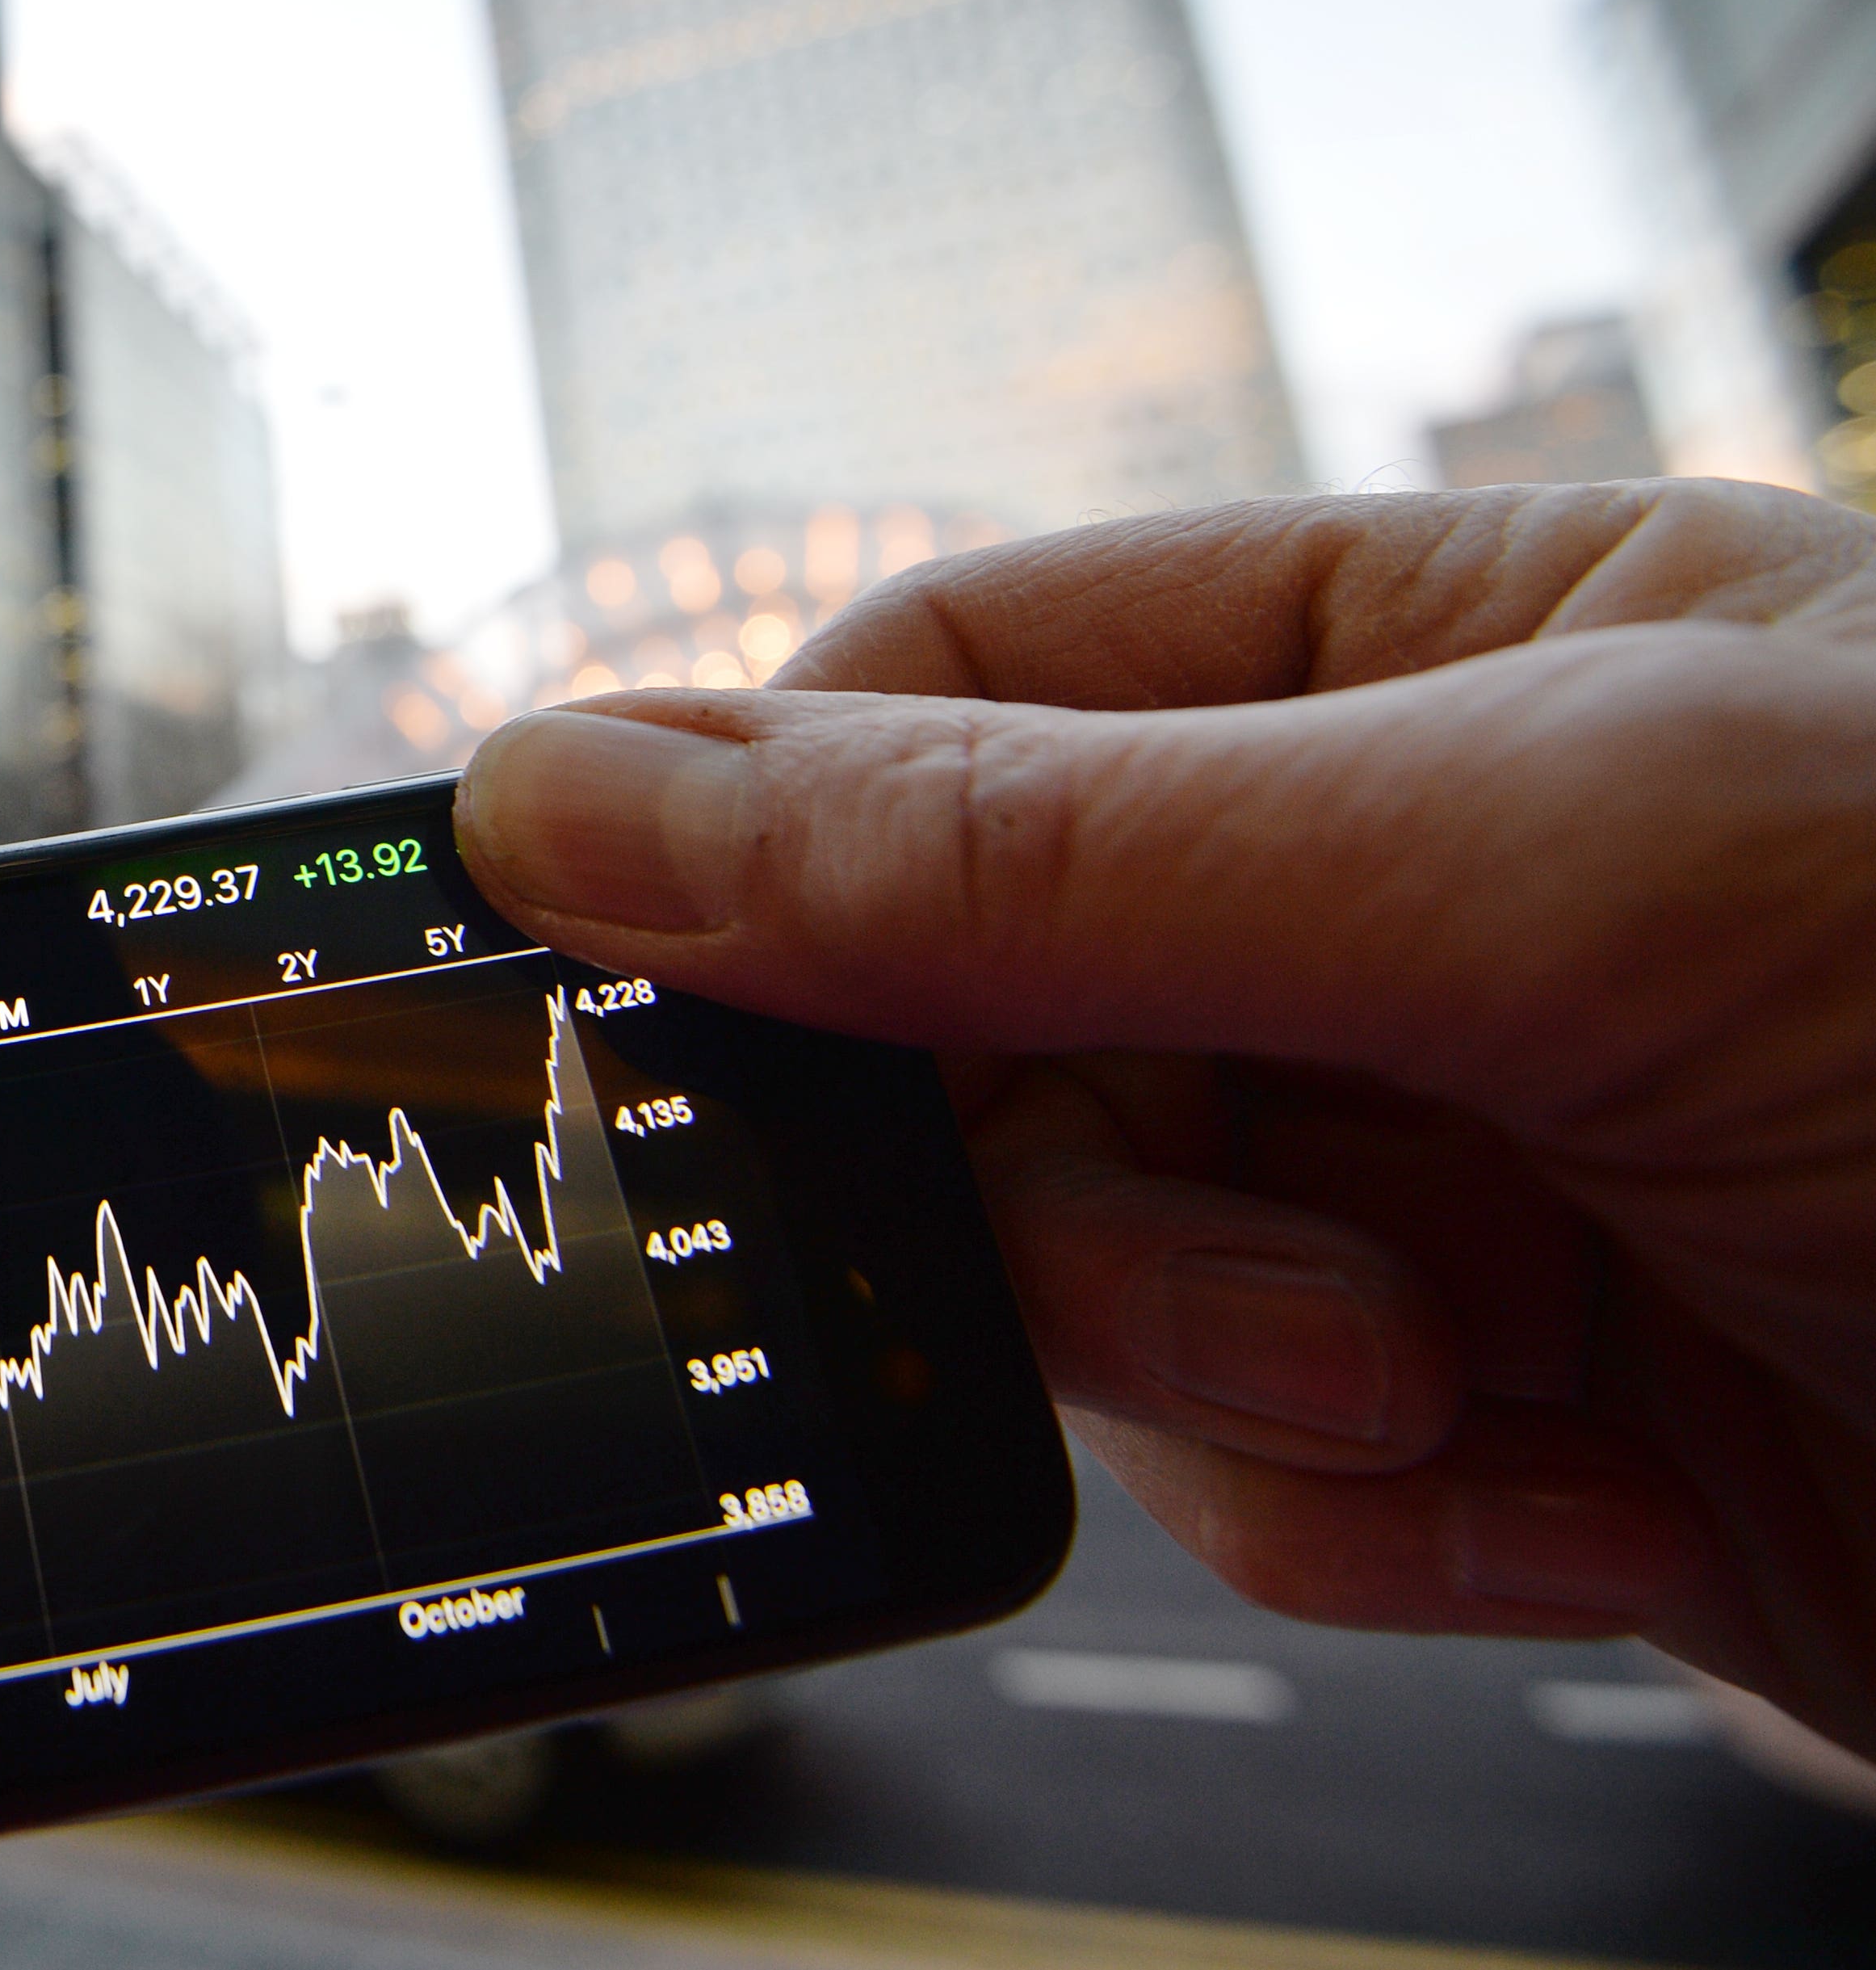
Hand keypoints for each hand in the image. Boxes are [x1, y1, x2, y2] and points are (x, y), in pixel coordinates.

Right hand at [453, 482, 1875, 1757]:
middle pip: (998, 1012)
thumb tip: (585, 781)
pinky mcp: (1543, 1426)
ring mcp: (1486, 1166)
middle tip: (1256, 1249)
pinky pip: (1272, 1475)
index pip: (963, 688)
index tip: (618, 971)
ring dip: (1247, 1369)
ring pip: (1112, 1269)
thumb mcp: (1543, 877)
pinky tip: (1591, 1506)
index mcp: (1461, 657)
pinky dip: (1383, 1520)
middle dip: (1088, 1174)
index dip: (777, 829)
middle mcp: (1450, 897)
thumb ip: (1033, 844)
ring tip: (1477, 1381)